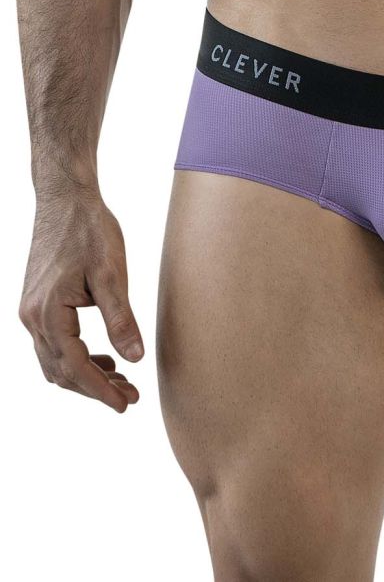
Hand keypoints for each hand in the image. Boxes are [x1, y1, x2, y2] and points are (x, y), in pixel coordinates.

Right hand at [19, 186, 143, 411]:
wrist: (65, 197)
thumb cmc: (89, 228)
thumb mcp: (112, 273)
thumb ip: (121, 319)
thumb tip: (134, 359)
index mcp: (48, 312)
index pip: (75, 367)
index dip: (101, 391)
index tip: (125, 405)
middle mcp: (32, 316)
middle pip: (61, 371)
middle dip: (95, 388)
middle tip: (130, 397)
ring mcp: (31, 310)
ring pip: (55, 360)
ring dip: (85, 375)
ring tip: (121, 381)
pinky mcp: (37, 302)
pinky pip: (53, 343)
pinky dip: (76, 356)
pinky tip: (103, 356)